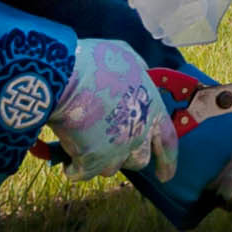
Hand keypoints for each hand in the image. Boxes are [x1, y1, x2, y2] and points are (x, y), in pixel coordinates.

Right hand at [45, 37, 179, 181]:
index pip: (168, 142)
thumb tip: (141, 71)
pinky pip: (81, 173)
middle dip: (126, 156)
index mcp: (151, 110)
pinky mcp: (91, 162)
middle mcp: (139, 134)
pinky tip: (66, 159)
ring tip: (81, 141)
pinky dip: (74, 168)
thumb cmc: (93, 62)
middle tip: (108, 146)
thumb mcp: (124, 55)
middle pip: (139, 159)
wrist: (63, 78)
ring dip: (98, 159)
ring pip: (110, 168)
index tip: (164, 176)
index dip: (168, 161)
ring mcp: (116, 151)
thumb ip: (137, 68)